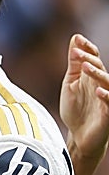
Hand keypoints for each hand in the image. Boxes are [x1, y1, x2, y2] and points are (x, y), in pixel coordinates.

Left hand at [60, 33, 108, 165]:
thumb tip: (75, 38)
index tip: (77, 40)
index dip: (87, 48)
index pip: (94, 58)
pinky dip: (106, 96)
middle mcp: (101, 85)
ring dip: (98, 74)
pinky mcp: (108, 113)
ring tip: (86, 67)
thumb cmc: (76, 109)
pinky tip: (99, 91)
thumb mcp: (71, 83)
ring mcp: (106, 98)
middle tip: (75, 53)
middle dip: (89, 59)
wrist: (79, 136)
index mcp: (92, 76)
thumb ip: (74, 63)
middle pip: (99, 68)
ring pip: (107, 83)